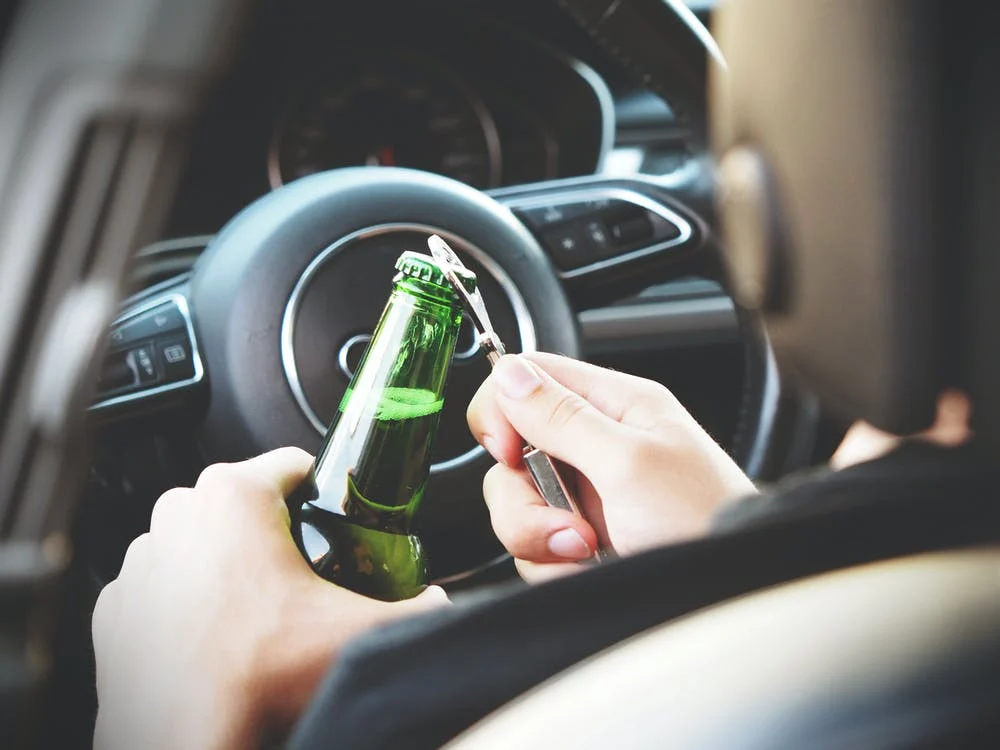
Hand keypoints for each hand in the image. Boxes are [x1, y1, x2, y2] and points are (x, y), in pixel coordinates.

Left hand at [92, 448, 446, 749]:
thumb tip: (440, 602)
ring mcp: (140, 559)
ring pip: (199, 539)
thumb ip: (419, 608)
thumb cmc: (259, 677)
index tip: (332, 518)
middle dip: (274, 528)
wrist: (189, 740)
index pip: (293, 463)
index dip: (323, 490)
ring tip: (257, 609)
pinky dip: (184, 599)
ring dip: (226, 561)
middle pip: (244, 501)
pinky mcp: (115, 605)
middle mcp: (177, 513)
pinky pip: (161, 583)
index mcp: (234, 495)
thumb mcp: (360, 631)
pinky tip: (214, 632)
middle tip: (302, 574)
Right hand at [467, 353, 755, 581]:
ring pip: (516, 503)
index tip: (508, 452)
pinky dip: (552, 564)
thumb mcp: (630, 463)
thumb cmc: (705, 522)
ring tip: (587, 549)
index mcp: (615, 405)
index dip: (502, 411)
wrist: (726, 595)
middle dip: (525, 496)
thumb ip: (563, 417)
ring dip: (539, 536)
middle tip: (566, 520)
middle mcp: (595, 445)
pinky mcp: (579, 540)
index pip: (529, 377)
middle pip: (512, 451)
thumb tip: (509, 373)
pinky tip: (589, 567)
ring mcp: (585, 495)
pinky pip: (531, 546)